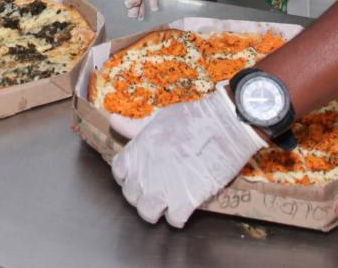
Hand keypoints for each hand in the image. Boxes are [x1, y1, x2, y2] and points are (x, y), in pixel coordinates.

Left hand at [111, 88, 265, 227]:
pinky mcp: (185, 201)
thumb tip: (113, 121)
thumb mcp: (158, 118)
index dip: (128, 175)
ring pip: (147, 213)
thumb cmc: (191, 118)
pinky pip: (174, 220)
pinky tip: (185, 206)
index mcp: (136, 151)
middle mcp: (145, 173)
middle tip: (157, 188)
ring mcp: (163, 189)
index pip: (119, 172)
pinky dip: (178, 217)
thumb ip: (134, 127)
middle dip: (142, 194)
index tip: (140, 174)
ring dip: (156, 210)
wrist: (224, 126)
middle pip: (131, 196)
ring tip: (167, 203)